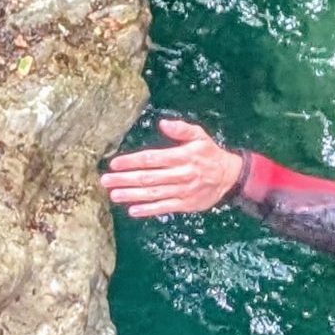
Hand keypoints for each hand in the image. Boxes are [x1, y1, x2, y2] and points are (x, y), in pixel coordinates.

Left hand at [101, 119, 243, 217]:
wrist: (230, 177)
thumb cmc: (210, 154)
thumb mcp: (200, 136)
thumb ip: (182, 129)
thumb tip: (162, 124)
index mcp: (183, 157)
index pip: (152, 159)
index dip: (132, 161)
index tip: (114, 164)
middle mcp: (181, 174)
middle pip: (149, 178)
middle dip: (125, 179)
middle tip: (105, 181)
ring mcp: (183, 191)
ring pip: (153, 194)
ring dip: (132, 195)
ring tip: (113, 195)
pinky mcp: (186, 204)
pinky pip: (164, 207)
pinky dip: (148, 209)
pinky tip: (133, 210)